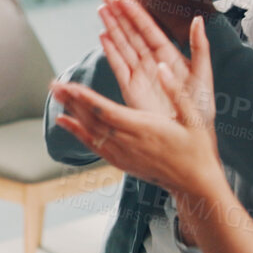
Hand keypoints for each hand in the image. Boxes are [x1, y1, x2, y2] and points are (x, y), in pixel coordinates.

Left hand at [52, 0, 223, 196]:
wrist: (195, 184)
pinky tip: (64, 121)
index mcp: (144, 129)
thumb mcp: (196, 117)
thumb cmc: (198, 149)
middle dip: (71, 101)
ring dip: (71, 112)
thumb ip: (177, 91)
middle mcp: (128, 143)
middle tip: (53, 83)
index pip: (107, 112)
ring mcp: (122, 154)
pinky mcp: (120, 162)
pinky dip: (77, 133)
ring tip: (55, 94)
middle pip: (92, 120)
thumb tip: (162, 67)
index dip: (86, 99)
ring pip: (90, 132)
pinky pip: (93, 146)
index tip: (70, 85)